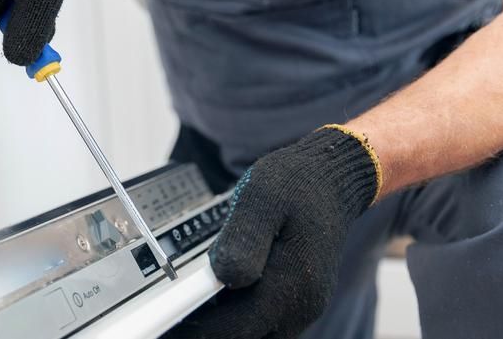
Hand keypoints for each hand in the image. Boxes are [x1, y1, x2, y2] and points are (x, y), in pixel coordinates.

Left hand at [168, 126, 380, 338]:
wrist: (331, 180)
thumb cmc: (298, 183)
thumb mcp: (262, 196)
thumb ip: (243, 239)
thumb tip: (225, 276)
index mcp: (290, 287)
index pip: (232, 331)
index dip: (196, 330)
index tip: (171, 319)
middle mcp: (299, 308)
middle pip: (243, 337)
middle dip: (209, 327)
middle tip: (178, 307)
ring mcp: (300, 309)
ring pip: (253, 333)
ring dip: (223, 322)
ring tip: (196, 297)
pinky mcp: (296, 303)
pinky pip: (262, 322)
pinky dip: (238, 314)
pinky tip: (219, 291)